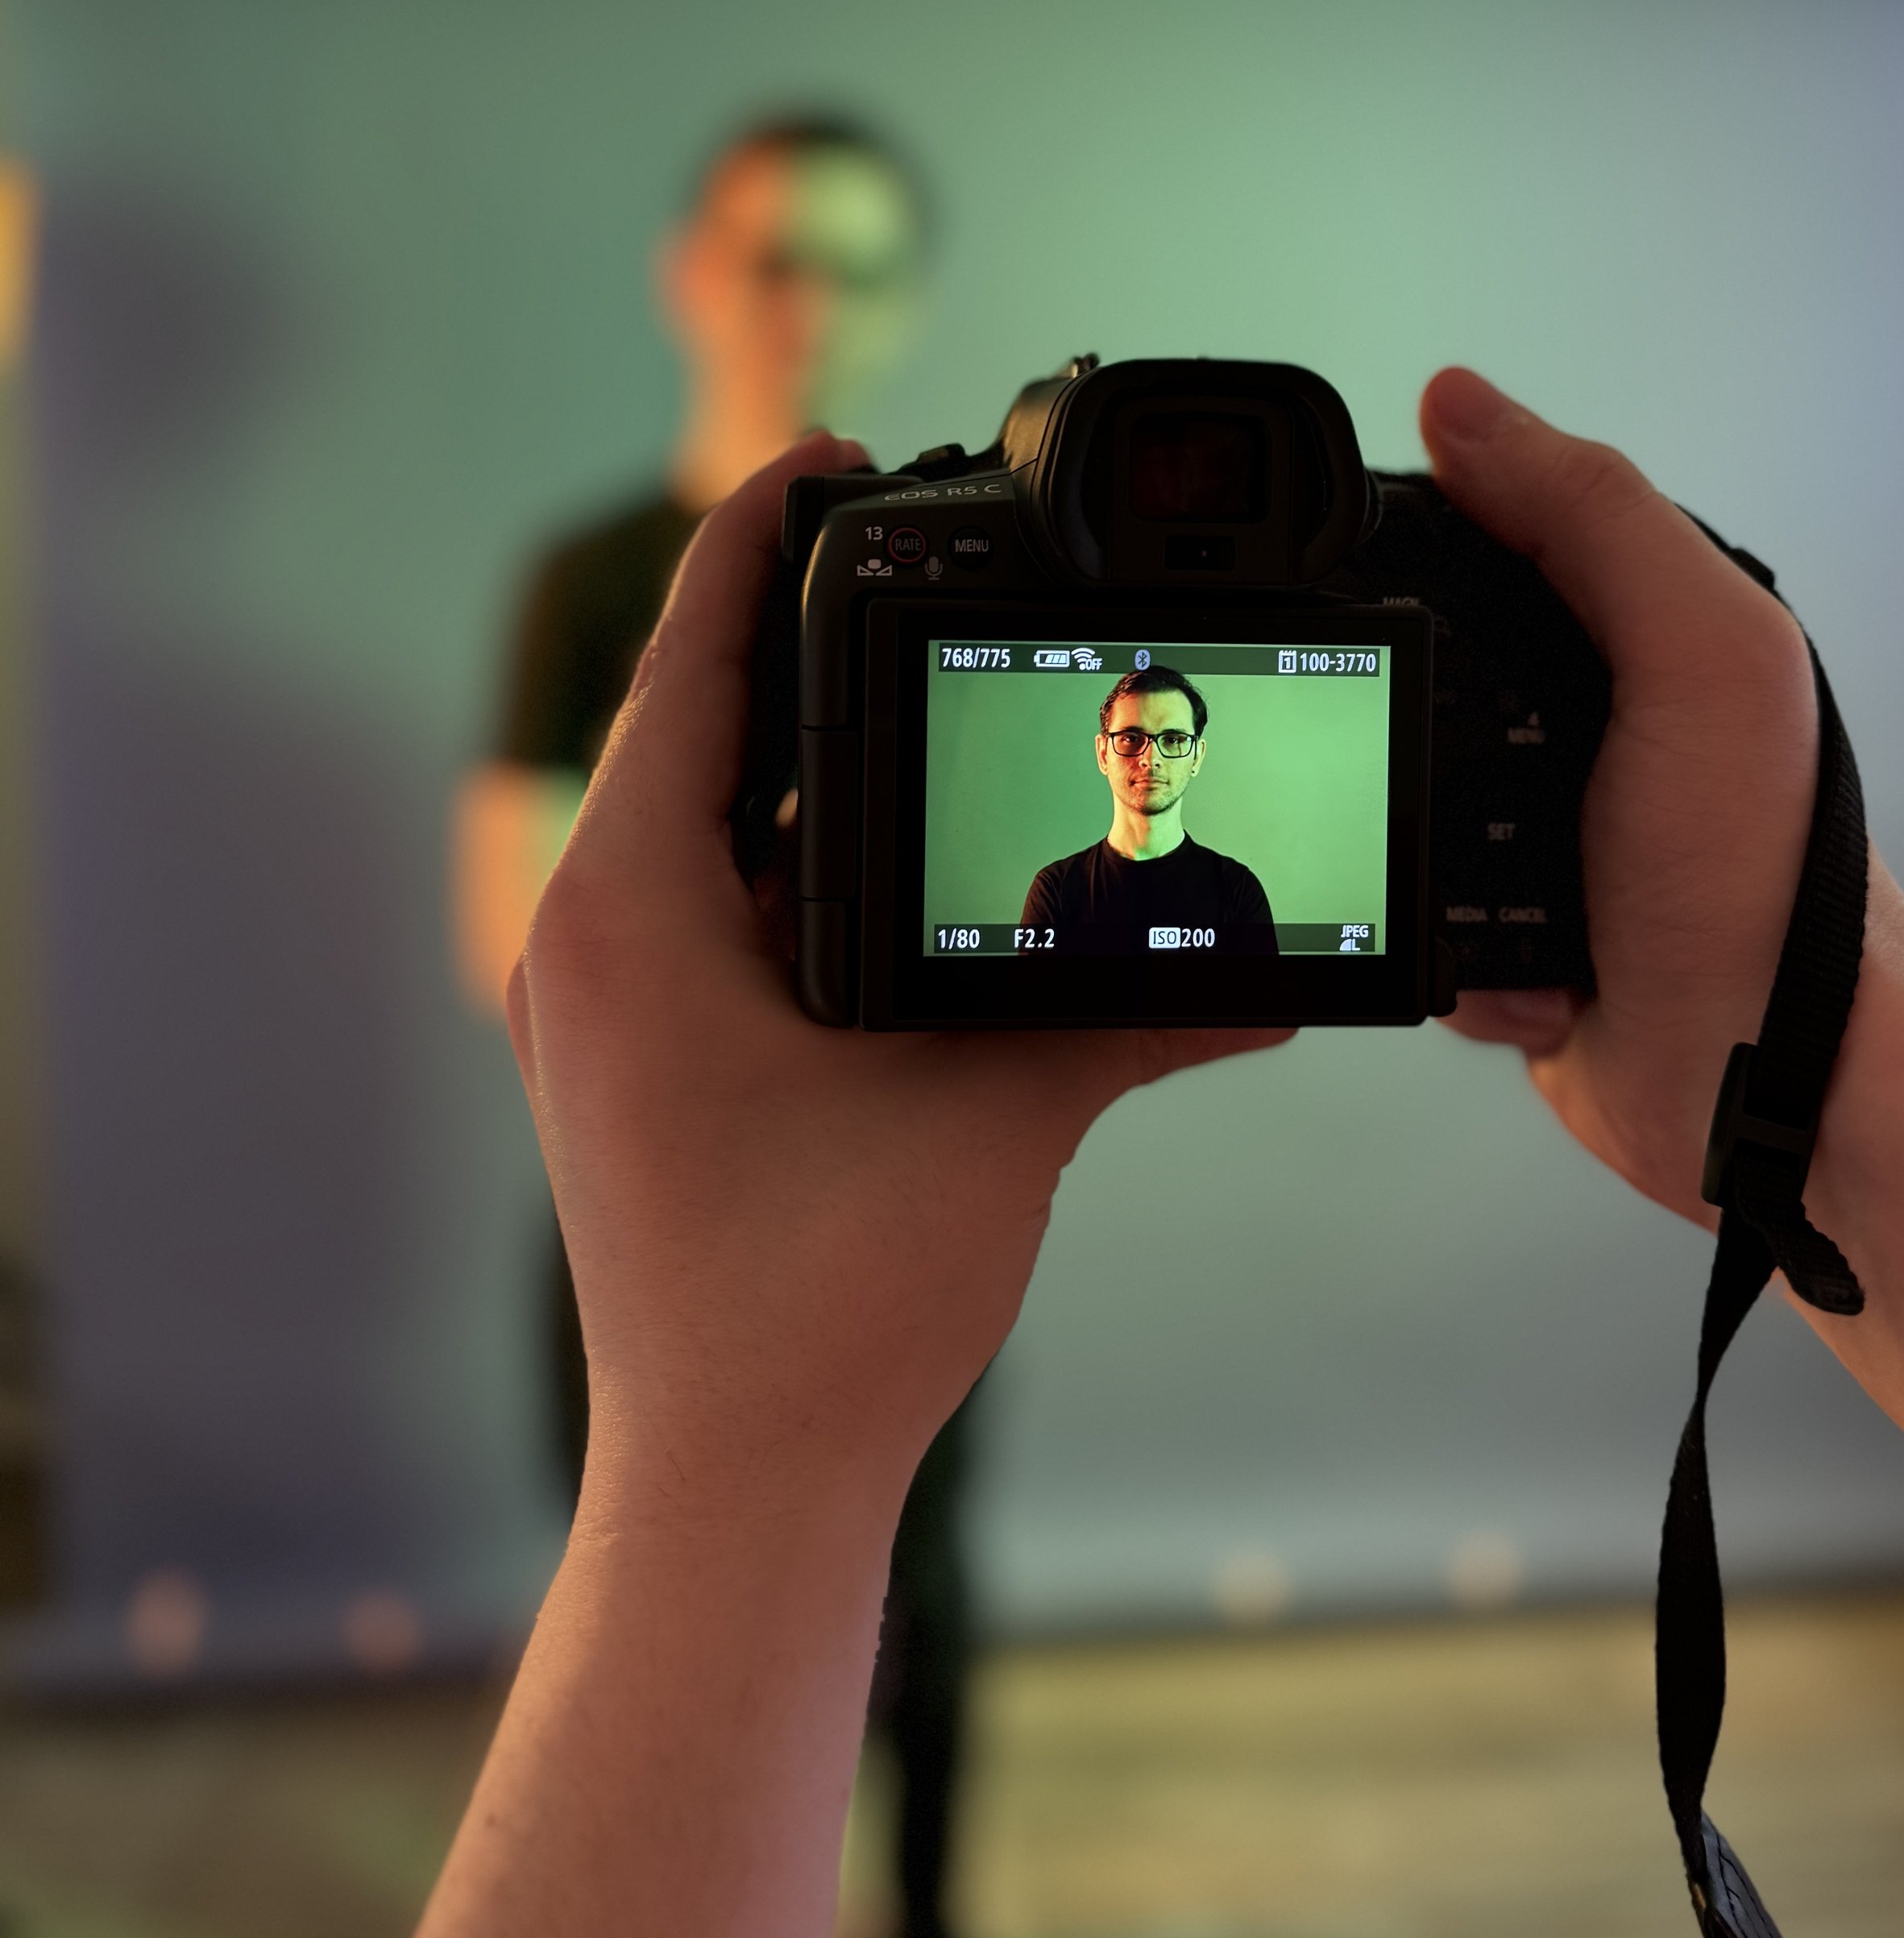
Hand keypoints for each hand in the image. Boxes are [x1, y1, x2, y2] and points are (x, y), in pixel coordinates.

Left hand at [508, 430, 1283, 1517]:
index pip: (689, 668)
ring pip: (708, 817)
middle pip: (694, 726)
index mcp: (630, 911)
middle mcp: (594, 938)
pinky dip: (801, 847)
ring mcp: (610, 1000)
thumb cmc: (824, 1311)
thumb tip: (1275, 962)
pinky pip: (717, 900)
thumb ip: (1130, 1009)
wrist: (739, 1484)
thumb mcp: (994, 1119)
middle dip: (794, 629)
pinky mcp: (648, 1053)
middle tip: (905, 542)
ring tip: (924, 671)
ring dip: (803, 746)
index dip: (754, 540)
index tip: (831, 453)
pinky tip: (903, 835)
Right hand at [1420, 368, 1818, 1226]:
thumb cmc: (1772, 885)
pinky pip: (1402, 904)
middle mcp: (1585, 717)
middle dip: (1397, 717)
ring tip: (1490, 881)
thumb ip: (1594, 518)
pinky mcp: (1498, 925)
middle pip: (1416, 661)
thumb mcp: (1701, 659)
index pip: (1492, 524)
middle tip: (1437, 764)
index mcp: (1635, 628)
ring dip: (1411, 846)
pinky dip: (1429, 938)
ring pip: (1392, 790)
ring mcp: (1536, 825)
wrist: (1771, 1094)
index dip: (1416, 517)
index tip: (1346, 547)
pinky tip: (1505, 959)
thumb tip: (1461, 405)